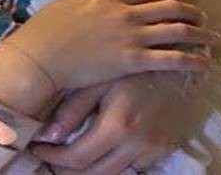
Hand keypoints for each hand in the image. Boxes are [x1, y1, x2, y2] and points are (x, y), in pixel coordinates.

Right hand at [5, 0, 215, 89]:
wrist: (40, 57)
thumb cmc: (46, 31)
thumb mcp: (66, 3)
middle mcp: (125, 14)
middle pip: (169, 7)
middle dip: (190, 11)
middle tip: (202, 17)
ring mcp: (130, 37)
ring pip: (176, 30)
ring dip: (199, 33)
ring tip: (212, 39)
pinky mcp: (132, 61)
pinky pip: (171, 59)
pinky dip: (192, 60)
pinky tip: (204, 63)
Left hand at [31, 72, 210, 172]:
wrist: (182, 58)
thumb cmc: (134, 63)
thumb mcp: (101, 80)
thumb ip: (73, 109)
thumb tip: (46, 135)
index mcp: (119, 125)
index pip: (77, 158)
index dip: (52, 158)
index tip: (38, 149)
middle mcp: (138, 144)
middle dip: (66, 171)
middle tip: (48, 158)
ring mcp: (155, 150)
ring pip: (114, 174)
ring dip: (89, 170)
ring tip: (69, 157)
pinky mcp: (166, 149)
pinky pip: (134, 167)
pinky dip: (114, 163)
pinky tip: (100, 150)